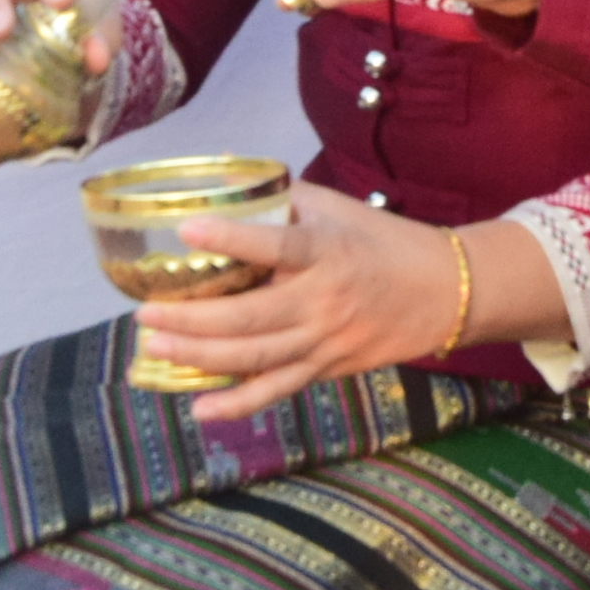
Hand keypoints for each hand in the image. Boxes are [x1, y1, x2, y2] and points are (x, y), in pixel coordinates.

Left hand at [137, 187, 470, 418]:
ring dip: (199, 356)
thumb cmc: (384, 241)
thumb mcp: (340, 209)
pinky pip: (277, 390)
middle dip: (192, 319)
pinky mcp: (326, 368)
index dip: (230, 239)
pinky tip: (199, 408)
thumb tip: (227, 181)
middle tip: (145, 314)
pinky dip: (237, 404)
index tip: (185, 230)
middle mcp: (323, 301)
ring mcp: (324, 341)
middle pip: (250, 317)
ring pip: (254, 357)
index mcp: (327, 252)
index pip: (275, 246)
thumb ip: (285, 201)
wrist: (444, 292)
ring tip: (154, 347)